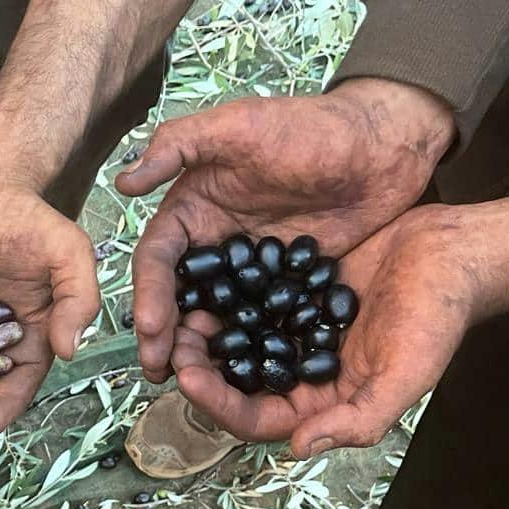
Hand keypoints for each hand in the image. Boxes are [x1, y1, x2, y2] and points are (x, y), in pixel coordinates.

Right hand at [118, 79, 453, 380]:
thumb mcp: (239, 125)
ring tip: (188, 383)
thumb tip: (123, 180)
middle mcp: (214, 243)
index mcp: (193, 210)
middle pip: (178, 297)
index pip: (159, 259)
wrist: (385, 144)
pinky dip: (246, 348)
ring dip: (198, 350)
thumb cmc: (312, 126)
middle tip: (159, 372)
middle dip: (164, 336)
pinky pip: (257, 321)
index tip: (151, 330)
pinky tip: (241, 378)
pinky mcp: (284, 285)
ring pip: (213, 316)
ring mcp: (250, 270)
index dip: (150, 296)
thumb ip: (180, 144)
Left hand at [168, 195, 508, 455]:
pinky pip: (249, 302)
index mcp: (321, 405)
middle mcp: (300, 376)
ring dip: (207, 334)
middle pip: (235, 383)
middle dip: (200, 368)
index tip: (185, 376)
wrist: (456, 253)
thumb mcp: (406, 375)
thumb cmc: (439, 317)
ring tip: (179, 312)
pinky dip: (225, 297)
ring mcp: (294, 335)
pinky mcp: (293, 296)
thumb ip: (358, 419)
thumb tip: (298, 450)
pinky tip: (199, 279)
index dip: (216, 404)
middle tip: (173, 341)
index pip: (254, 419)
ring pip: (236, 344)